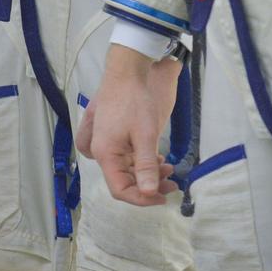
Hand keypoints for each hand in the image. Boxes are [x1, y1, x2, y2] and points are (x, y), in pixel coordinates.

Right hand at [76, 43, 180, 205]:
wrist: (127, 71)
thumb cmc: (135, 101)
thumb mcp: (145, 135)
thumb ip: (146, 165)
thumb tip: (149, 192)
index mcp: (104, 152)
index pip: (119, 189)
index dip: (141, 199)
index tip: (164, 197)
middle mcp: (98, 149)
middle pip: (121, 179)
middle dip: (147, 184)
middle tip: (173, 182)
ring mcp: (100, 139)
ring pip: (121, 168)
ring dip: (144, 172)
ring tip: (168, 166)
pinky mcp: (106, 131)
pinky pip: (119, 155)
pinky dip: (137, 160)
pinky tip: (154, 154)